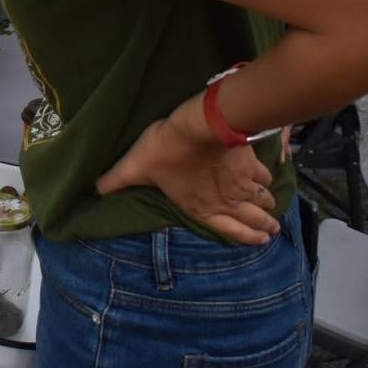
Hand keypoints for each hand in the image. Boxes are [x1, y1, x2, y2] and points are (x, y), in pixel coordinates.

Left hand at [95, 101, 280, 244]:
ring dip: (268, 207)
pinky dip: (271, 179)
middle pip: (252, 219)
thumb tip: (94, 190)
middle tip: (272, 230)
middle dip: (263, 227)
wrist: (202, 126)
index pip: (228, 231)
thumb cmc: (167, 148)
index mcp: (201, 208)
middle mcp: (226, 202)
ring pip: (262, 200)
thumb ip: (116, 180)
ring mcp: (242, 184)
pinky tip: (272, 178)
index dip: (243, 238)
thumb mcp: (135, 166)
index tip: (259, 241)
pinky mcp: (252, 164)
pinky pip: (266, 176)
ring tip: (274, 210)